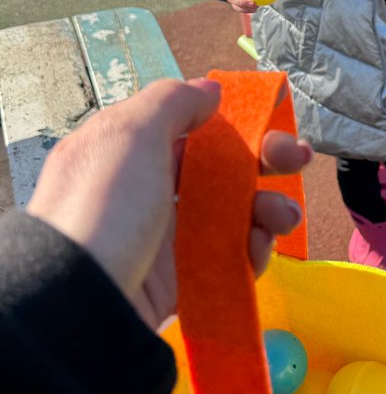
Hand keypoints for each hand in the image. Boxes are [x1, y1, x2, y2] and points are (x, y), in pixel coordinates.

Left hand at [27, 78, 312, 330]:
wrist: (80, 302)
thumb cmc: (103, 206)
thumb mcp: (130, 134)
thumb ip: (173, 102)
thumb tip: (210, 90)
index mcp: (130, 150)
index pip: (191, 125)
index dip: (235, 118)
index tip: (274, 113)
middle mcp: (149, 189)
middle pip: (221, 166)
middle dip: (266, 158)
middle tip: (298, 157)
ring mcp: (167, 236)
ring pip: (234, 212)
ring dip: (269, 206)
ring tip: (284, 215)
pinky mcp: (182, 280)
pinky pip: (230, 257)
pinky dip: (252, 249)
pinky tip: (259, 246)